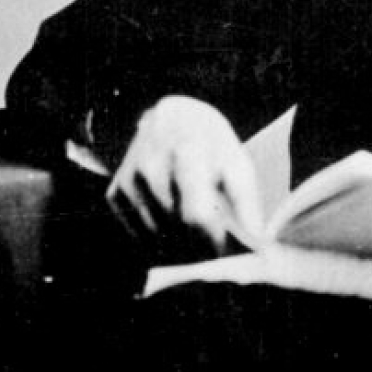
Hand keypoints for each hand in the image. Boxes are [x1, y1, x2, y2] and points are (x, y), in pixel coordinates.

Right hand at [107, 96, 263, 252]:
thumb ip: (247, 202)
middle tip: (212, 252)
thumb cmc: (211, 145)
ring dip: (177, 249)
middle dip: (197, 249)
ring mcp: (129, 181)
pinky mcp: (114, 193)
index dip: (212, 242)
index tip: (225, 252)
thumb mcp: (236, 162)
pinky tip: (171, 233)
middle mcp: (151, 166)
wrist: (170, 119)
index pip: (196, 215)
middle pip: (175, 230)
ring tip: (195, 243)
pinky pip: (136, 235)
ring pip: (155, 237)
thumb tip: (256, 245)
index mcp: (186, 151)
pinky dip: (155, 243)